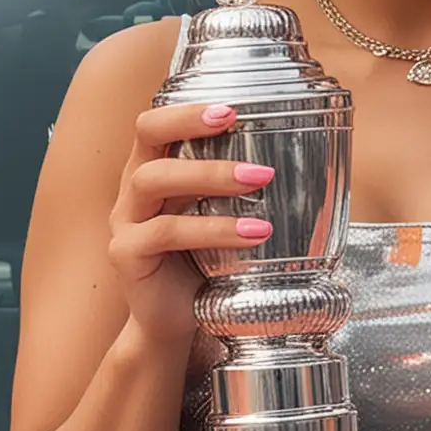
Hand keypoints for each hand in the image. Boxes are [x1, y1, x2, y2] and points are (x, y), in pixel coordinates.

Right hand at [108, 101, 276, 344]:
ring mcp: (125, 222)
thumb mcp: (219, 216)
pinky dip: (212, 229)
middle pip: (147, 139)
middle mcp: (133, 190)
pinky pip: (165, 232)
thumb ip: (238, 189)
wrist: (174, 322)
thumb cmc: (202, 262)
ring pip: (154, 180)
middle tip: (238, 124)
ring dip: (210, 175)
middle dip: (193, 127)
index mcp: (152, 171)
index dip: (186, 110)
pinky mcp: (127, 256)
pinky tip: (252, 234)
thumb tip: (305, 161)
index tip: (230, 108)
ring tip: (260, 182)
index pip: (155, 124)